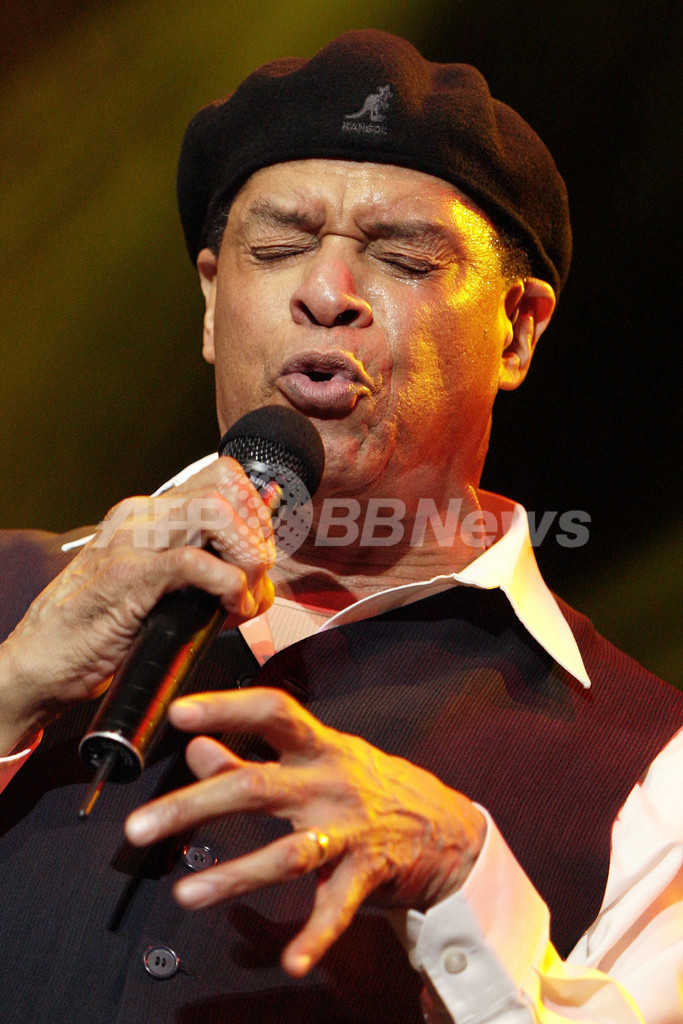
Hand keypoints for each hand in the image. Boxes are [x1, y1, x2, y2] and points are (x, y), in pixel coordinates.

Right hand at [0, 457, 274, 752]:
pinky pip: (195, 562)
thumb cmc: (96, 632)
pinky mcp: (127, 578)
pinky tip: (228, 609)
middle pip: (228, 487)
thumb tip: (261, 585)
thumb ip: (205, 576)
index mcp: (149, 514)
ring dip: (247, 556)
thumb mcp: (160, 590)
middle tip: (256, 580)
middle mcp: (141, 517)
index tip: (260, 557)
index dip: (257, 515)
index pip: (224, 479)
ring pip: (216, 512)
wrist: (37, 663)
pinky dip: (228, 586)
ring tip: (243, 596)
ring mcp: (132, 543)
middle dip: (258, 535)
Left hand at [125, 687, 485, 976]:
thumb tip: (195, 747)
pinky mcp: (369, 872)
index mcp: (318, 746)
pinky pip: (337, 907)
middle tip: (139, 828)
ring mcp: (350, 829)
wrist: (446, 825)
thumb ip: (253, 754)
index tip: (179, 713)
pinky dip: (315, 936)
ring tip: (186, 894)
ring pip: (288, 853)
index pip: (272, 712)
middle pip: (257, 787)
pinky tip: (291, 960)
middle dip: (194, 807)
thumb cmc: (367, 785)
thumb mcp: (317, 759)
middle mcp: (330, 782)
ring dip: (235, 876)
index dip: (227, 707)